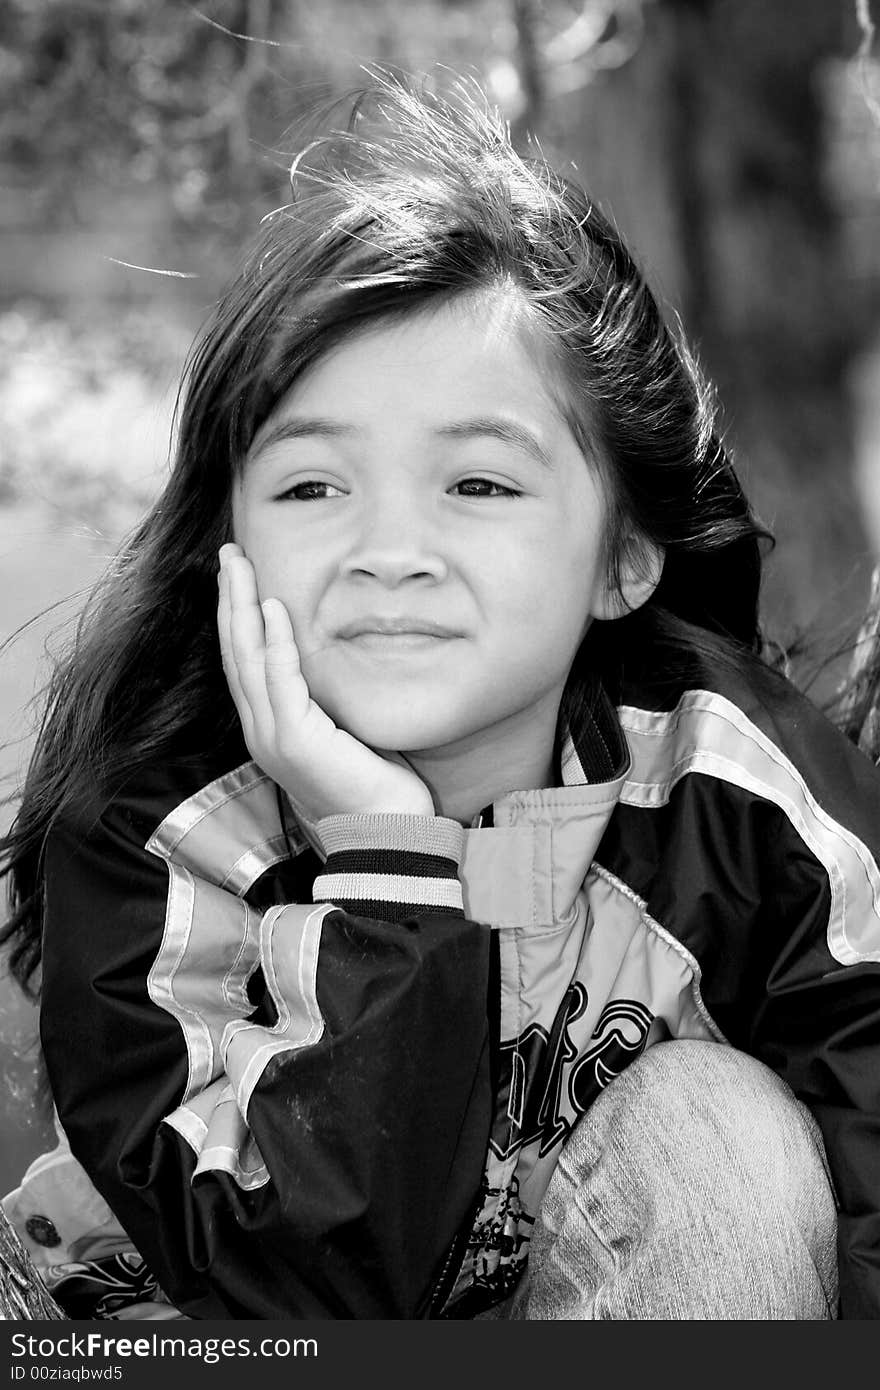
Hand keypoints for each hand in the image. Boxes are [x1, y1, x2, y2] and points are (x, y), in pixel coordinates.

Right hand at [217, 544, 435, 823]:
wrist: (387, 832)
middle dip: (228, 599)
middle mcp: (261, 732)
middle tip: (228, 553)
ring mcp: (273, 737)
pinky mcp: (295, 741)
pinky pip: (281, 680)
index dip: (236, 617)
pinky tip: (272, 607)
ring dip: (241, 607)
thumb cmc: (375, 784)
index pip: (244, 662)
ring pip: (247, 660)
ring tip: (238, 565)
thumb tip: (340, 658)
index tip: (237, 575)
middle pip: (235, 653)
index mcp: (269, 729)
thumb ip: (329, 698)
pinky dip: (277, 642)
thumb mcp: (344, 730)